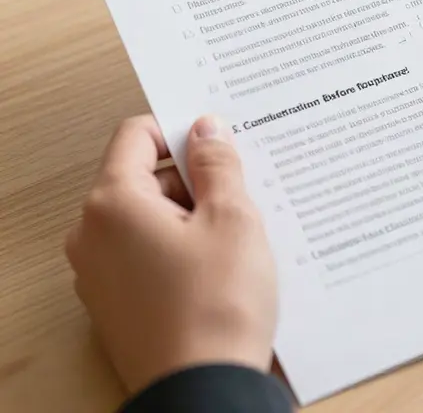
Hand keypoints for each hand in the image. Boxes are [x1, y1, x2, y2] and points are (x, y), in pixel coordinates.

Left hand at [66, 115, 275, 394]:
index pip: (137, 135)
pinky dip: (178, 244)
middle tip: (239, 193)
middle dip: (191, 177)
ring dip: (190, 212)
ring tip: (234, 234)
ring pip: (147, 215)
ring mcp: (98, 272)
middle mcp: (92, 234)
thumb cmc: (218, 303)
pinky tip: (217, 264)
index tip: (218, 143)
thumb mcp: (231, 217)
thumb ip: (217, 163)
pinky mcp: (114, 301)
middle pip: (141, 175)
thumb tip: (206, 128)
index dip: (180, 130)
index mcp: (112, 203)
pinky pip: (144, 250)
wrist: (204, 393)